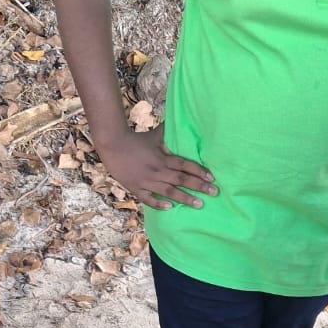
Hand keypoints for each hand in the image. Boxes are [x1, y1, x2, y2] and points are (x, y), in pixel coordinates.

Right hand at [96, 127, 216, 210]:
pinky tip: (170, 208)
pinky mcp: (136, 189)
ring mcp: (147, 181)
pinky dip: (159, 204)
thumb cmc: (137, 140)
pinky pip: (149, 199)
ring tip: (199, 205)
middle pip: (181, 180)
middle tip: (214, 193)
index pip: (185, 165)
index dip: (199, 171)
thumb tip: (184, 120)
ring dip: (185, 198)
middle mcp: (157, 171)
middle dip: (199, 187)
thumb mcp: (155, 135)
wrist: (113, 146)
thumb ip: (170, 132)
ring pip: (169, 192)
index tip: (212, 178)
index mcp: (163, 158)